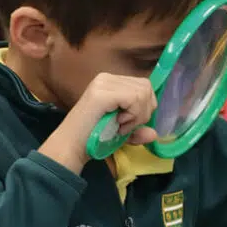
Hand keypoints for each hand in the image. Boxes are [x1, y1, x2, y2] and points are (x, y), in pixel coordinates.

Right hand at [39, 73, 156, 174]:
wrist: (72, 147)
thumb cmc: (94, 140)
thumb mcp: (122, 133)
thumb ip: (138, 131)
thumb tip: (154, 134)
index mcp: (111, 83)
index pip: (144, 86)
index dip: (145, 107)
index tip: (129, 123)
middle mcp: (107, 78)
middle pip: (146, 87)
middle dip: (143, 111)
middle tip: (125, 126)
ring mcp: (104, 83)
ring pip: (142, 93)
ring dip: (137, 115)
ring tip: (120, 126)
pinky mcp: (102, 93)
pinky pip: (134, 98)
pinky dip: (132, 116)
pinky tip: (119, 124)